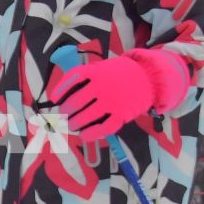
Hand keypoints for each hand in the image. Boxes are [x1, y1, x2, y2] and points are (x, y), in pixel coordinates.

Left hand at [44, 50, 189, 141]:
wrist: (149, 79)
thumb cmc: (123, 73)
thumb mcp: (105, 67)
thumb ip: (89, 76)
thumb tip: (66, 91)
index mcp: (97, 72)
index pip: (73, 79)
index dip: (61, 90)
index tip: (54, 99)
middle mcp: (102, 87)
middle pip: (76, 102)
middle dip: (66, 111)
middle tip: (64, 115)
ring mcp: (112, 102)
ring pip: (85, 117)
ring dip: (74, 123)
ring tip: (72, 125)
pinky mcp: (121, 115)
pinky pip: (103, 128)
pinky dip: (91, 134)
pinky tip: (84, 136)